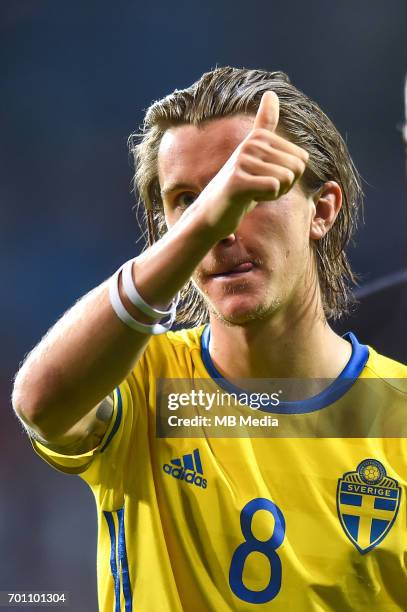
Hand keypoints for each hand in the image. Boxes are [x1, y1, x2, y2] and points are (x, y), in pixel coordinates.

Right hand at [196, 91, 308, 239]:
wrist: (216, 208)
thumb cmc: (242, 182)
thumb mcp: (257, 152)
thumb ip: (264, 124)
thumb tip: (270, 92)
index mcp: (260, 137)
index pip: (302, 159)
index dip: (290, 176)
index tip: (268, 176)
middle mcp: (251, 144)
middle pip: (296, 169)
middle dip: (284, 185)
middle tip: (261, 187)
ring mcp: (242, 161)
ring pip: (285, 179)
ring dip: (274, 193)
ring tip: (254, 192)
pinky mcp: (237, 181)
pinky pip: (273, 187)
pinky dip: (266, 198)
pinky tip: (250, 198)